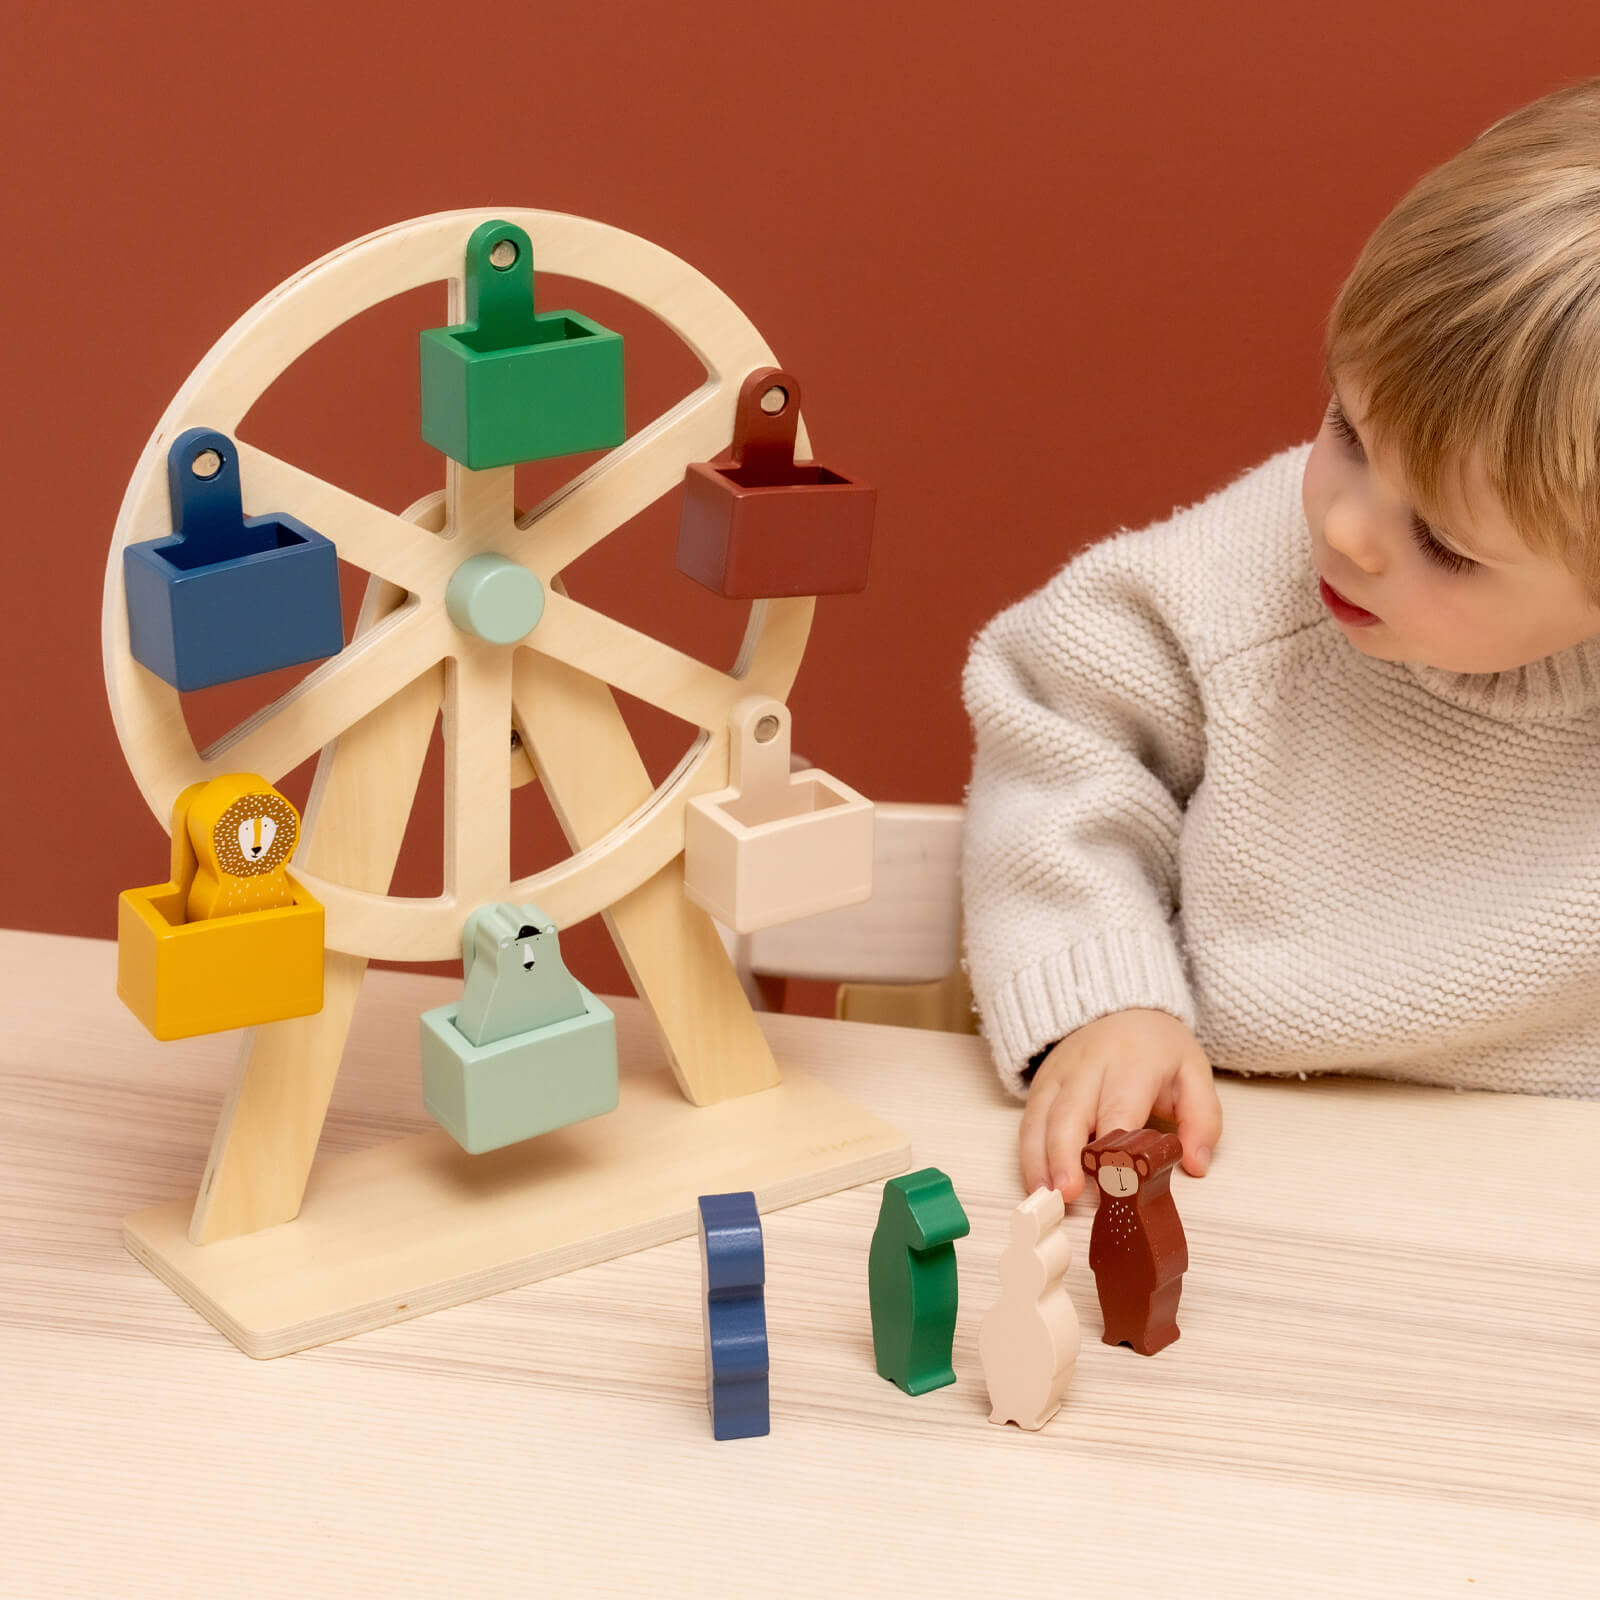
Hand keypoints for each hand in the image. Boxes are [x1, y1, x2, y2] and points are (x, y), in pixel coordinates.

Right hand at [1019, 1008, 1221, 1200]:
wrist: (1121, 1009)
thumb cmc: (1157, 1050)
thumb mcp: (1194, 1074)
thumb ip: (1202, 1119)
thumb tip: (1195, 1164)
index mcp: (1133, 1063)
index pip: (1119, 1107)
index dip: (1114, 1146)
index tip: (1115, 1181)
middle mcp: (1089, 1067)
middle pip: (1071, 1113)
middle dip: (1065, 1155)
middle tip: (1068, 1194)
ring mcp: (1059, 1074)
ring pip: (1042, 1118)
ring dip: (1040, 1159)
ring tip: (1045, 1195)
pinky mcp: (1041, 1085)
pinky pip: (1029, 1121)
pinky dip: (1028, 1154)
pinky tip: (1036, 1182)